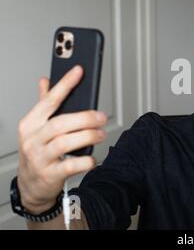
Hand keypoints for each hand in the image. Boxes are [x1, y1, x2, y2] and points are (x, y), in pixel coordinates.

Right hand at [17, 66, 107, 213]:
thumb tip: (45, 80)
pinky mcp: (50, 174)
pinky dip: (86, 160)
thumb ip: (43, 104)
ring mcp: (40, 158)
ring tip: (101, 134)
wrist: (31, 185)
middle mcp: (32, 139)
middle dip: (85, 118)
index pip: (49, 100)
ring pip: (66, 143)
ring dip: (88, 136)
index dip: (65, 84)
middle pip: (61, 123)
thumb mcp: (36, 127)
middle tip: (102, 117)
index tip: (78, 71)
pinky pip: (71, 165)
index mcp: (30, 123)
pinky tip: (93, 157)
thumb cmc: (38, 152)